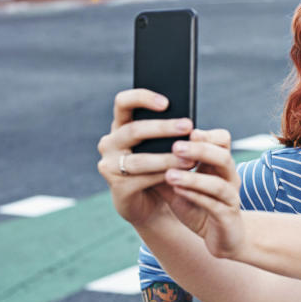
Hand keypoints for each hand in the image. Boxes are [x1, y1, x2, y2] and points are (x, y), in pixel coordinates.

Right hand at [96, 89, 196, 226]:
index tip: (166, 102)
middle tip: (188, 126)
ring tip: (191, 158)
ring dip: (167, 158)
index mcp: (121, 126)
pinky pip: (143, 179)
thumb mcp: (165, 145)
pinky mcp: (117, 187)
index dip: (142, 98)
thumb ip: (170, 132)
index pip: (123, 103)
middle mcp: (110, 142)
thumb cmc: (162, 166)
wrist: (154, 203)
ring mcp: (109, 165)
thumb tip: (190, 125)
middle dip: (163, 128)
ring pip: (140, 159)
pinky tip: (181, 176)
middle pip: (133, 130)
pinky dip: (164, 176)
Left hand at [163, 129, 246, 259]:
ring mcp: (231, 198)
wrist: (221, 240)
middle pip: (224, 157)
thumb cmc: (199, 209)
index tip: (186, 129)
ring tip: (170, 174)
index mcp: (219, 166)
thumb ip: (165, 170)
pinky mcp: (228, 218)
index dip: (207, 134)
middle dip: (200, 150)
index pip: (222, 140)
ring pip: (219, 184)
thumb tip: (139, 152)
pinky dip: (196, 197)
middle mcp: (229, 178)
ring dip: (194, 178)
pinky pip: (214, 205)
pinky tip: (178, 192)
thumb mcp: (179, 187)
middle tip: (176, 146)